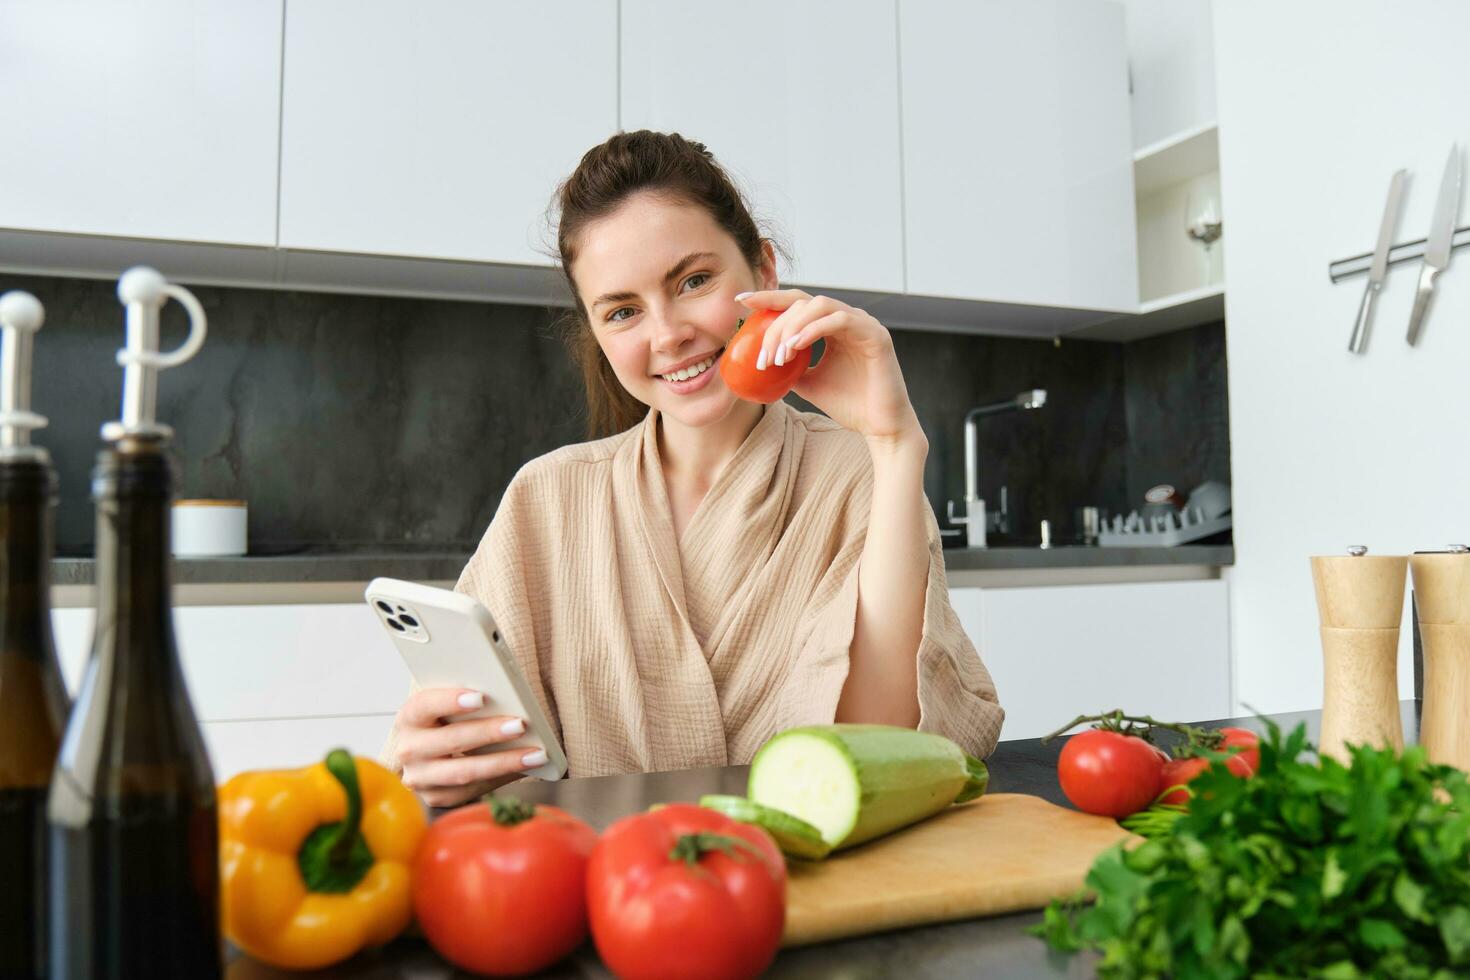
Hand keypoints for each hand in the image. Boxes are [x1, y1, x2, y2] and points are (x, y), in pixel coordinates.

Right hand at [392, 688, 547, 808]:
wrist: (426, 753)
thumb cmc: (446, 720)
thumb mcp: (446, 706)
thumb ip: (467, 700)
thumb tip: (509, 699)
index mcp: (409, 717)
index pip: (425, 705)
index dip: (451, 701)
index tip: (481, 697)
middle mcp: (408, 750)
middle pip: (451, 740)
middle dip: (488, 733)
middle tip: (520, 725)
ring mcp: (420, 778)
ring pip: (464, 772)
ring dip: (503, 762)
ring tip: (535, 754)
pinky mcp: (437, 798)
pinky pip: (473, 790)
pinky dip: (503, 777)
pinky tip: (526, 767)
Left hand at [737, 289, 923, 448]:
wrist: (879, 428)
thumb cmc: (849, 405)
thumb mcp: (808, 382)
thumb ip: (789, 366)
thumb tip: (758, 360)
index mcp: (833, 326)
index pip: (798, 303)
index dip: (769, 298)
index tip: (742, 301)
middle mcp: (849, 319)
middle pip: (803, 303)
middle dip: (777, 325)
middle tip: (763, 356)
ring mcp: (863, 323)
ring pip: (819, 306)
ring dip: (793, 328)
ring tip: (779, 355)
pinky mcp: (875, 334)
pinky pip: (840, 319)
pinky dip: (814, 330)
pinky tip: (796, 347)